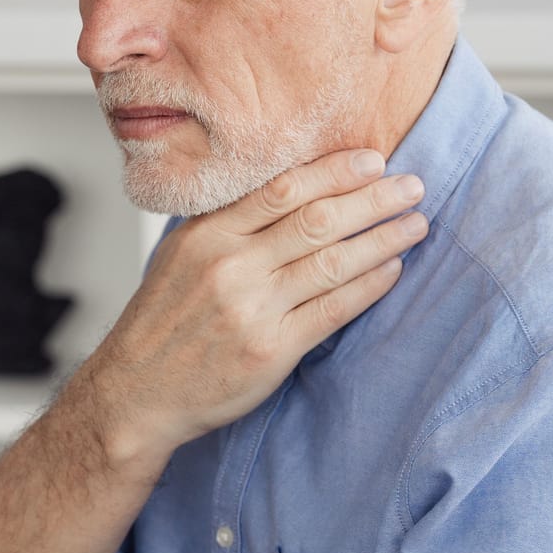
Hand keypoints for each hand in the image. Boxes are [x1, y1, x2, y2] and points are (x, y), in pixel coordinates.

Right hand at [82, 148, 426, 464]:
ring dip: (383, 239)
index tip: (373, 160)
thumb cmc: (163, 322)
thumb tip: (296, 190)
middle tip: (411, 185)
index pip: (284, 188)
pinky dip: (369, 286)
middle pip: (318, 219)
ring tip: (416, 224)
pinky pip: (334, 310)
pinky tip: (392, 269)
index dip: (335, 170)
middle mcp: (231, 265)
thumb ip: (231, 223)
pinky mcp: (272, 350)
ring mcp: (253, 308)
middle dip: (373, 199)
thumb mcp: (182, 255)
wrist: (137, 392)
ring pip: (333, 261)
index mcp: (208, 234)